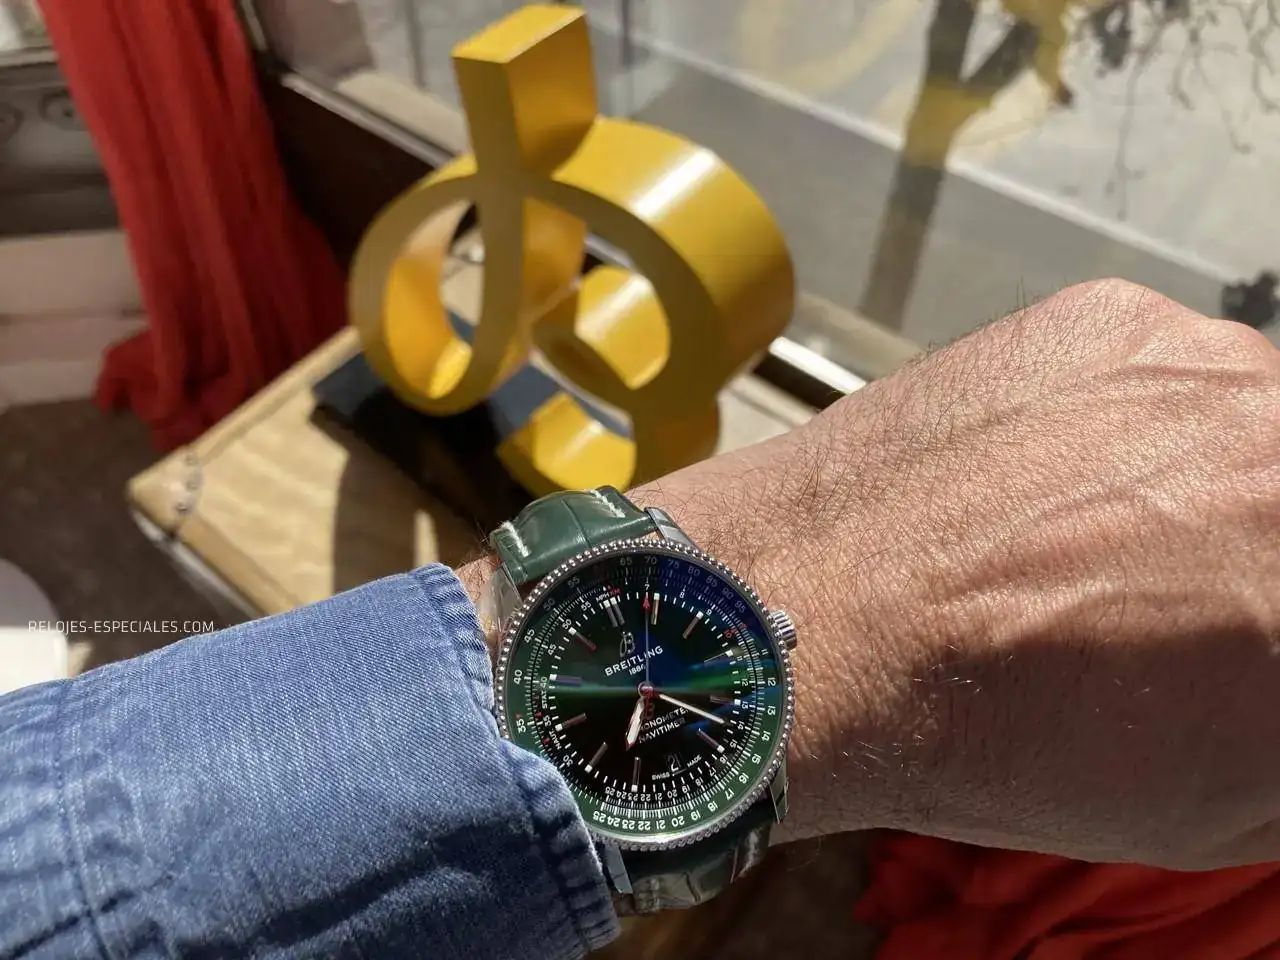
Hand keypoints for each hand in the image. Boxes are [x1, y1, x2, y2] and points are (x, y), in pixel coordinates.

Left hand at [626, 279, 1279, 868]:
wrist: (811, 622)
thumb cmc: (988, 740)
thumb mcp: (1212, 805)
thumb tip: (1268, 674)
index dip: (1260, 635)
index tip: (1231, 646)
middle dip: (1252, 560)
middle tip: (1174, 606)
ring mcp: (1208, 367)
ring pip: (1247, 434)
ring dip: (1200, 486)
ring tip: (1082, 546)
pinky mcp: (1113, 318)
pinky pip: (1162, 378)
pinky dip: (1121, 428)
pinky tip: (1037, 488)